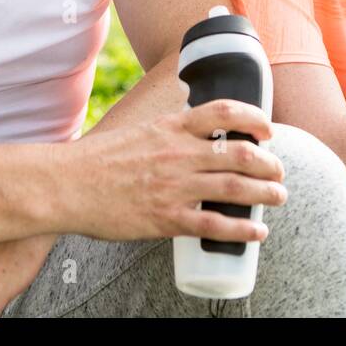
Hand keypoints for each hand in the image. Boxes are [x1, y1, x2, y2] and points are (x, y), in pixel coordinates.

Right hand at [63, 98, 287, 242]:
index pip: (224, 112)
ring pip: (236, 189)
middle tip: (279, 172)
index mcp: (172, 128)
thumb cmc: (99, 160)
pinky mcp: (167, 218)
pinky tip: (257, 233)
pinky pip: (215, 225)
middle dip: (270, 164)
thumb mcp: (140, 131)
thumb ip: (169, 134)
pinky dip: (242, 230)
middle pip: (241, 154)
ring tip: (278, 197)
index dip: (255, 119)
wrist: (66, 184)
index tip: (268, 129)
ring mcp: (175, 187)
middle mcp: (179, 154)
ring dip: (266, 194)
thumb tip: (193, 135)